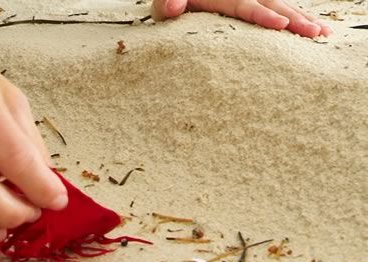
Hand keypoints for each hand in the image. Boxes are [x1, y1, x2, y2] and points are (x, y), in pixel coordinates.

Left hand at [152, 0, 331, 37]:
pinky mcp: (254, 3)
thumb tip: (173, 6)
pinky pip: (279, 8)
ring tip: (322, 33)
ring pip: (281, 6)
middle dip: (294, 20)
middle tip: (314, 33)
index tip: (281, 25)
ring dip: (302, 19)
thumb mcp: (164, 3)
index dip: (263, 16)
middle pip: (271, 5)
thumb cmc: (170, 3)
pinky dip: (297, 18)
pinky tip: (315, 28)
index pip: (245, 7)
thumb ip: (169, 3)